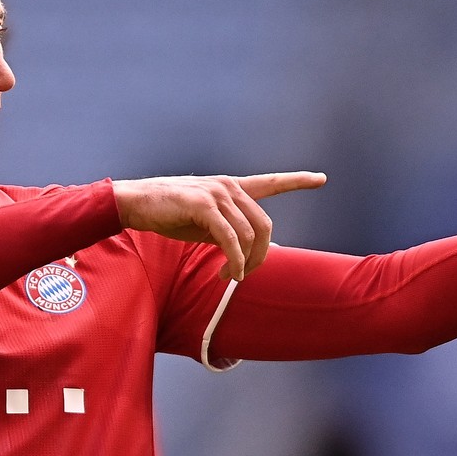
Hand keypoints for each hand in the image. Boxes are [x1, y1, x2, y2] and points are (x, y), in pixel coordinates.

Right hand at [112, 172, 327, 280]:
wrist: (135, 203)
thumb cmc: (169, 215)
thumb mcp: (206, 225)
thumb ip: (230, 232)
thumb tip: (251, 253)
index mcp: (231, 188)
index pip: (271, 182)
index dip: (297, 180)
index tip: (321, 178)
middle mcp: (229, 187)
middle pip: (265, 225)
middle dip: (261, 256)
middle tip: (244, 275)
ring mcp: (217, 193)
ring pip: (250, 236)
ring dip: (243, 264)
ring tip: (228, 277)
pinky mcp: (203, 205)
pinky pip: (230, 239)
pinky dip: (233, 261)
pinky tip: (229, 274)